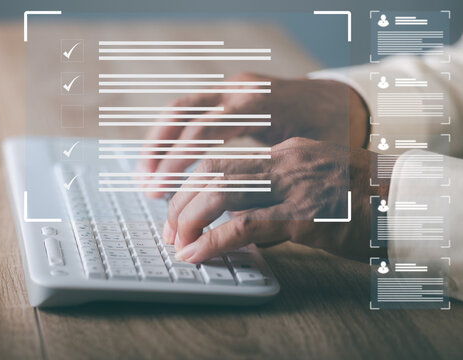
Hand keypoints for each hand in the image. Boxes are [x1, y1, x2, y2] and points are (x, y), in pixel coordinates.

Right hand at [137, 73, 368, 180]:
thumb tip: (232, 222)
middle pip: (182, 114)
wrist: (346, 99)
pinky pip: (191, 111)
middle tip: (146, 187)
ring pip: (181, 109)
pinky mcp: (230, 94)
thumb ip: (269, 183)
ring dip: (158, 143)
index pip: (202, 129)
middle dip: (158, 151)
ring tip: (145, 177)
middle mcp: (239, 90)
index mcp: (258, 103)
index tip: (159, 189)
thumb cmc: (332, 131)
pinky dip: (173, 136)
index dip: (176, 161)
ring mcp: (233, 88)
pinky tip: (164, 162)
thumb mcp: (308, 157)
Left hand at [163, 137, 387, 262]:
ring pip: (220, 192)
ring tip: (177, 242)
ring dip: (188, 219)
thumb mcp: (310, 186)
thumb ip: (272, 195)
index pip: (221, 159)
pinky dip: (212, 241)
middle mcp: (284, 162)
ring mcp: (294, 186)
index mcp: (284, 152)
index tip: (175, 207)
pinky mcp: (303, 216)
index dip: (189, 184)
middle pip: (211, 171)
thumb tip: (230, 220)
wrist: (402, 207)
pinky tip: (197, 254)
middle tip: (169, 229)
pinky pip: (244, 226)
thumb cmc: (356, 202)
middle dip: (180, 202)